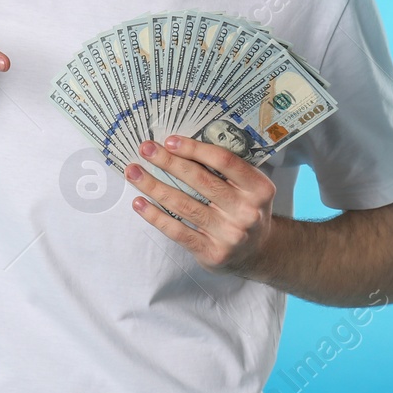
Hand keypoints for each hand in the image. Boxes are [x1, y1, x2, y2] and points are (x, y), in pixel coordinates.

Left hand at [125, 134, 277, 277]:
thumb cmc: (245, 208)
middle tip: (145, 149)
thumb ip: (225, 169)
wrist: (259, 251)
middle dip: (168, 162)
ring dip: (154, 186)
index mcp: (259, 188)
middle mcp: (247, 211)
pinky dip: (155, 216)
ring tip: (133, 173)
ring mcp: (230, 234)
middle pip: (200, 180)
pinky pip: (177, 231)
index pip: (224, 161)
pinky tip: (139, 203)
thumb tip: (178, 146)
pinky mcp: (212, 252)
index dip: (195, 148)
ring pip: (183, 205)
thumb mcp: (249, 186)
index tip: (169, 140)